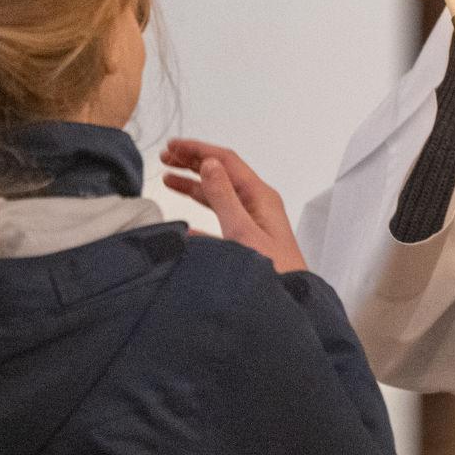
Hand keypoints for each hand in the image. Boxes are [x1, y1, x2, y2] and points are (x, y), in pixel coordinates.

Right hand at [158, 139, 308, 273]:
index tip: (172, 147)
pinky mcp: (247, 242)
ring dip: (194, 185)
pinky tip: (185, 226)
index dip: (198, 150)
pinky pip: (219, 222)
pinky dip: (200, 217)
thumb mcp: (242, 231)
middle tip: (165, 158)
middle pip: (222, 174)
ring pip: (219, 196)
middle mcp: (257, 205)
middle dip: (193, 163)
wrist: (290, 307)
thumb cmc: (273, 272)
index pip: (226, 161)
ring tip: (168, 179)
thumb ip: (224, 197)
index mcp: (260, 196)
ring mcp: (253, 223)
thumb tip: (208, 164)